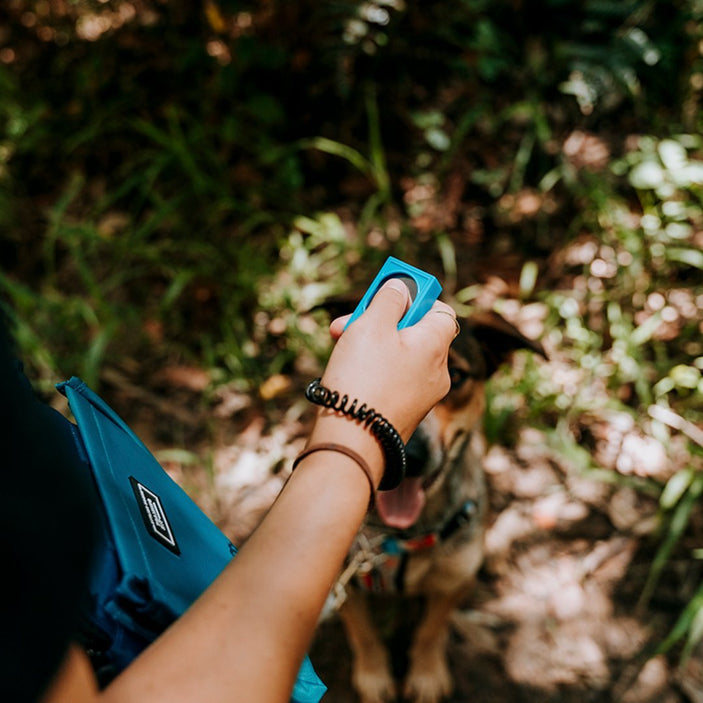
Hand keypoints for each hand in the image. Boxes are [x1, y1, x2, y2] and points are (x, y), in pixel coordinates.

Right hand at [320, 278, 456, 440]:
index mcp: (437, 345)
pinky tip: (347, 373)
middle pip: (414, 332)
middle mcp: (437, 371)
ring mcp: (423, 395)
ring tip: (338, 345)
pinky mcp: (405, 413)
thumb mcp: (372, 324)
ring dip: (370, 345)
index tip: (390, 296)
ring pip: (400, 357)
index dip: (417, 298)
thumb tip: (403, 287)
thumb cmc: (363, 377)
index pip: (441, 310)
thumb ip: (390, 299)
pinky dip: (374, 370)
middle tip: (345, 322)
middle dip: (379, 322)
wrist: (352, 441)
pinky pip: (394, 380)